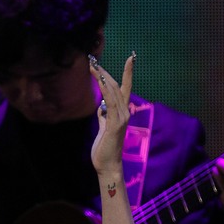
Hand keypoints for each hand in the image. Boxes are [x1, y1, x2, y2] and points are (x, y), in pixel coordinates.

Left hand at [88, 52, 134, 176]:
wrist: (107, 165)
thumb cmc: (105, 149)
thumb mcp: (103, 128)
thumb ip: (104, 116)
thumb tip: (102, 108)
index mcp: (122, 113)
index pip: (126, 89)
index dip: (128, 73)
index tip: (130, 58)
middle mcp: (125, 113)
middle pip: (117, 86)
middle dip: (105, 73)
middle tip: (93, 61)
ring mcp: (121, 118)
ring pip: (113, 92)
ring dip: (102, 78)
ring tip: (92, 66)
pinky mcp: (114, 124)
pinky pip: (110, 103)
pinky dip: (105, 90)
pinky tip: (99, 80)